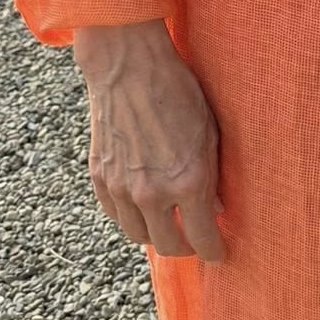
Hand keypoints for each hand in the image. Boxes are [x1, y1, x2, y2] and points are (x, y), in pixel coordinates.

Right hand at [72, 20, 226, 262]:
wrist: (129, 65)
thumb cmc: (179, 91)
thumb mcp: (210, 132)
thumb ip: (213, 176)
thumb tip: (216, 208)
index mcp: (188, 182)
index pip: (202, 239)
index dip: (214, 252)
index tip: (219, 253)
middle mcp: (152, 192)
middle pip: (169, 245)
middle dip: (187, 247)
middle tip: (196, 239)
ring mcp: (122, 187)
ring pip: (139, 235)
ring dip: (157, 235)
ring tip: (170, 224)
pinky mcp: (100, 177)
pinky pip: (115, 215)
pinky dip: (130, 218)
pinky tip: (143, 208)